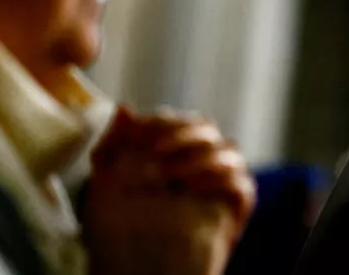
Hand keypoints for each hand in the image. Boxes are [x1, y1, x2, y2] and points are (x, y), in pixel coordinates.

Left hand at [80, 106, 255, 274]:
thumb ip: (112, 146)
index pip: (177, 120)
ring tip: (172, 176)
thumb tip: (125, 108)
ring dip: (201, 154)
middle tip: (156, 151)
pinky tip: (192, 188)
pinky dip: (223, 179)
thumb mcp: (104, 186)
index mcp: (167, 159)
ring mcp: (212, 192)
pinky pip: (244, 186)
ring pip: (230, 150)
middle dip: (182, 132)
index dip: (160, 120)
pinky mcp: (228, 216)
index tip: (137, 131)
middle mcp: (193, 170)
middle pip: (206, 127)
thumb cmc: (115, 239)